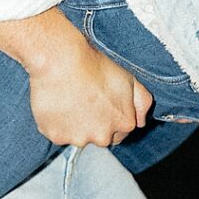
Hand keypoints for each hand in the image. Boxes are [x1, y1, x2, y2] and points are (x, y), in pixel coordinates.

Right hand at [23, 35, 153, 148]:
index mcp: (124, 123)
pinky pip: (57, 133)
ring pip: (77, 136)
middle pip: (99, 136)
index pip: (120, 133)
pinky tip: (57, 104)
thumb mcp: (129, 78)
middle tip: (84, 100)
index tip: (101, 105)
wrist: (62, 61)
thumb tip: (142, 121)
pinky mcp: (57, 136)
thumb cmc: (94, 66)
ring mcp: (79, 138)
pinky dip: (56, 123)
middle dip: (93, 123)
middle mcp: (103, 136)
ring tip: (69, 99)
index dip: (110, 118)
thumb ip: (142, 102)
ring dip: (74, 124)